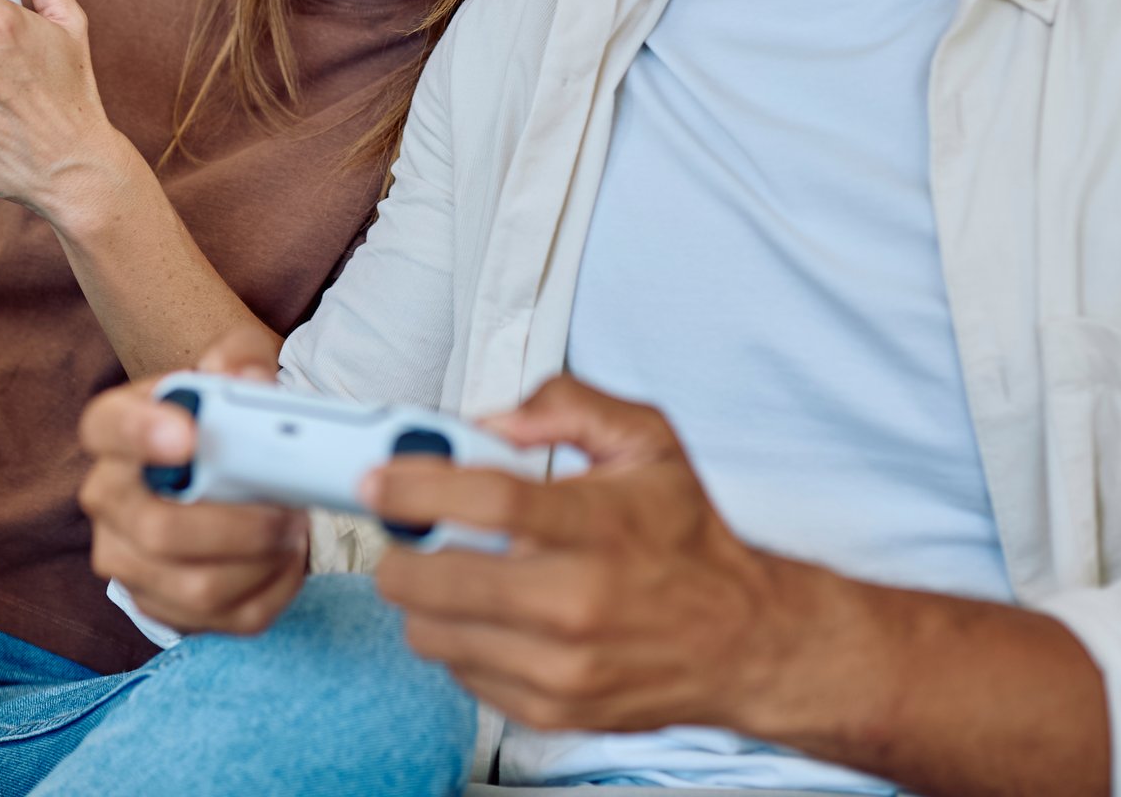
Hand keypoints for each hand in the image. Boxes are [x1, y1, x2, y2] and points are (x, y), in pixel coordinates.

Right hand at [77, 329, 309, 635]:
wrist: (221, 467)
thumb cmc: (224, 416)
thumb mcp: (235, 367)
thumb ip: (240, 358)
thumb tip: (249, 379)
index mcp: (113, 429)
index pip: (107, 428)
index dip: (141, 433)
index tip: (188, 434)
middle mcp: (106, 497)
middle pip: (156, 529)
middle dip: (237, 527)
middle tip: (287, 510)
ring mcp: (127, 560)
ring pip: (194, 588)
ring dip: (260, 564)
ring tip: (293, 532)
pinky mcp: (162, 607)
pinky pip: (223, 619)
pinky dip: (270, 592)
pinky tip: (287, 561)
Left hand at [365, 374, 801, 736]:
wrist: (743, 641)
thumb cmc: (689, 539)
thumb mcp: (649, 443)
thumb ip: (568, 408)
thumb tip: (491, 422)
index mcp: (597, 528)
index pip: (486, 501)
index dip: (416, 485)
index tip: (377, 480)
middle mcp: (576, 603)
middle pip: (435, 581)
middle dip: (400, 550)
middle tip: (406, 531)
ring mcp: (561, 668)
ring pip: (432, 634)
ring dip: (425, 600)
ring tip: (454, 573)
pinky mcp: (551, 711)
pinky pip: (461, 673)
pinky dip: (460, 641)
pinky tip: (493, 616)